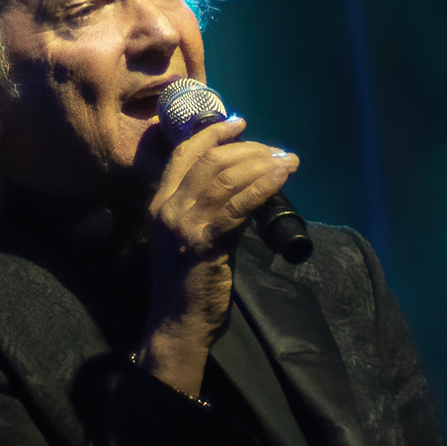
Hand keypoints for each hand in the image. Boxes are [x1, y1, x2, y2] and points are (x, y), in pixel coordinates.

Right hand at [136, 117, 299, 396]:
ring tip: (287, 161)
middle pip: (209, 161)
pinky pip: (238, 204)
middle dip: (247, 149)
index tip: (240, 124)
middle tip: (276, 151)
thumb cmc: (188, 283)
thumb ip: (207, 210)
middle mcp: (167, 208)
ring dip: (261, 164)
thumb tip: (244, 186)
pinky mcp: (204, 241)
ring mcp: (184, 224)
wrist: (178, 322)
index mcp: (159, 204)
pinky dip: (263, 186)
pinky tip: (281, 178)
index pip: (183, 154)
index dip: (212, 134)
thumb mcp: (190, 237)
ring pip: (225, 177)